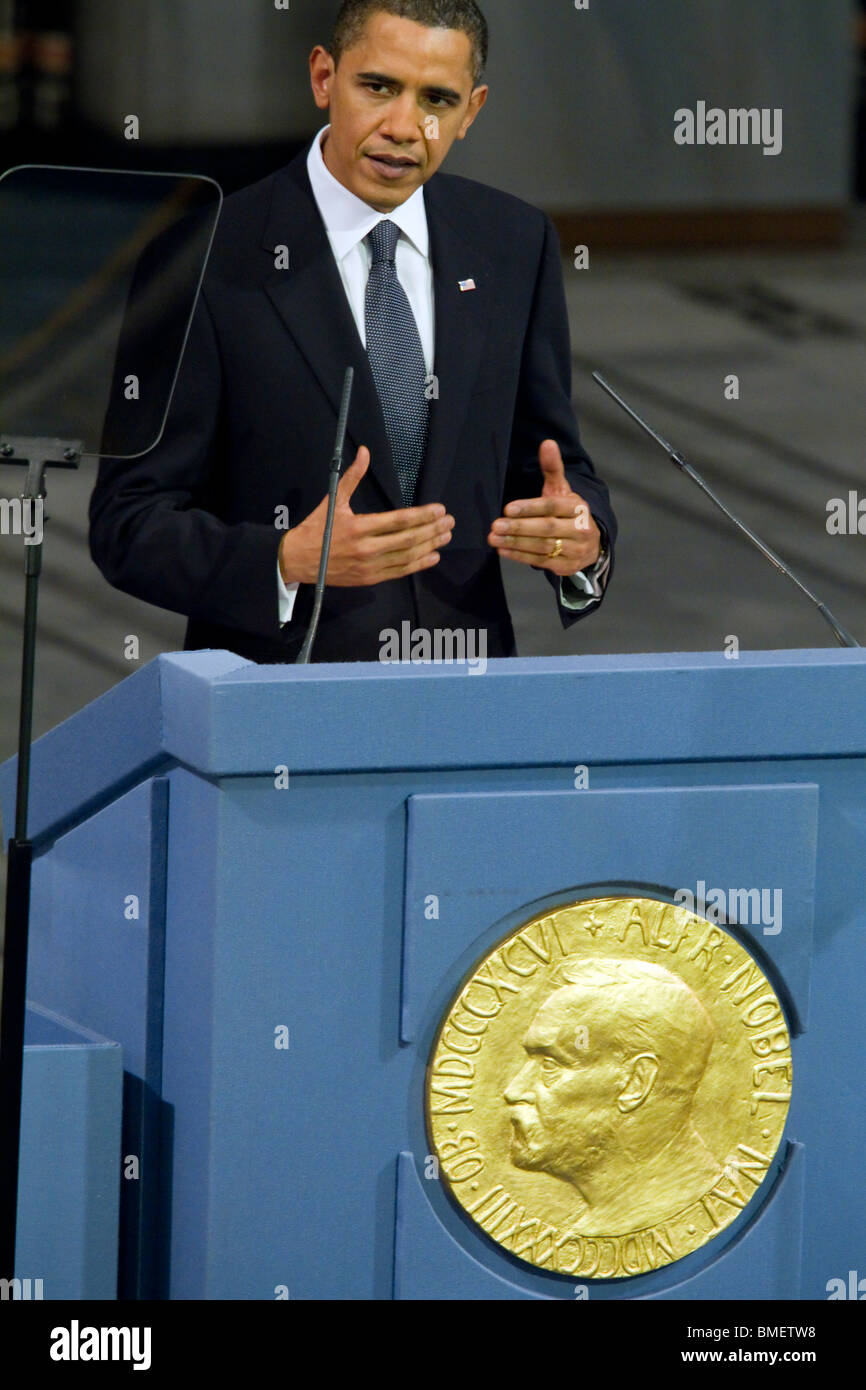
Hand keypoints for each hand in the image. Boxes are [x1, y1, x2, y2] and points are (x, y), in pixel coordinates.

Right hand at [279, 446, 453, 586]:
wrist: (298, 560)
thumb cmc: (316, 528)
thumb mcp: (333, 500)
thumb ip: (352, 476)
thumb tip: (364, 452)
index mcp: (359, 527)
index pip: (399, 520)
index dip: (422, 515)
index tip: (439, 509)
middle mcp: (367, 548)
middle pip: (408, 539)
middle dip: (432, 530)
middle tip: (450, 522)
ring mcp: (369, 566)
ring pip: (407, 557)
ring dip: (430, 546)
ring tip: (446, 537)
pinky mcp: (370, 579)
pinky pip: (399, 571)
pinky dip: (418, 564)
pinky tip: (432, 556)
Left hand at [488, 439, 600, 576]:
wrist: (591, 545)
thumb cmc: (569, 514)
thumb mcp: (562, 491)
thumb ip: (552, 469)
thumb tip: (547, 443)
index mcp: (579, 508)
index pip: (553, 507)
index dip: (530, 507)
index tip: (508, 508)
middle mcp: (581, 529)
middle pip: (547, 528)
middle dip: (519, 527)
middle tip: (495, 525)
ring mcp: (575, 550)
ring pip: (543, 547)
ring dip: (516, 543)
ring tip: (494, 538)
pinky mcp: (567, 567)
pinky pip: (541, 561)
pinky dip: (520, 556)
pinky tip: (503, 550)